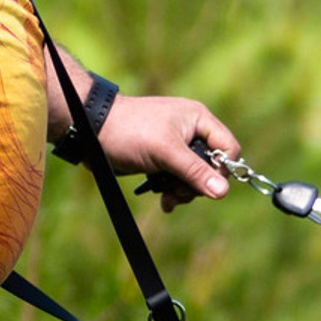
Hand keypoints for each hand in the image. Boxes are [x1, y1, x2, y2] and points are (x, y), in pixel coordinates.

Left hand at [95, 93, 241, 207]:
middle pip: (213, 166)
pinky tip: (164, 202)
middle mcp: (192, 131)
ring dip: (183, 191)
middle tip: (177, 192)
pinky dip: (173, 191)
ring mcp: (177, 146)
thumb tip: (223, 192)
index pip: (229, 148)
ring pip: (196, 177)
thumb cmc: (129, 132)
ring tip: (167, 197)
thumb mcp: (165, 152)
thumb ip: (194, 171)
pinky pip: (179, 179)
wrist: (91, 130)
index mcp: (199, 119)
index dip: (223, 170)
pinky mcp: (163, 159)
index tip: (206, 185)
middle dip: (197, 184)